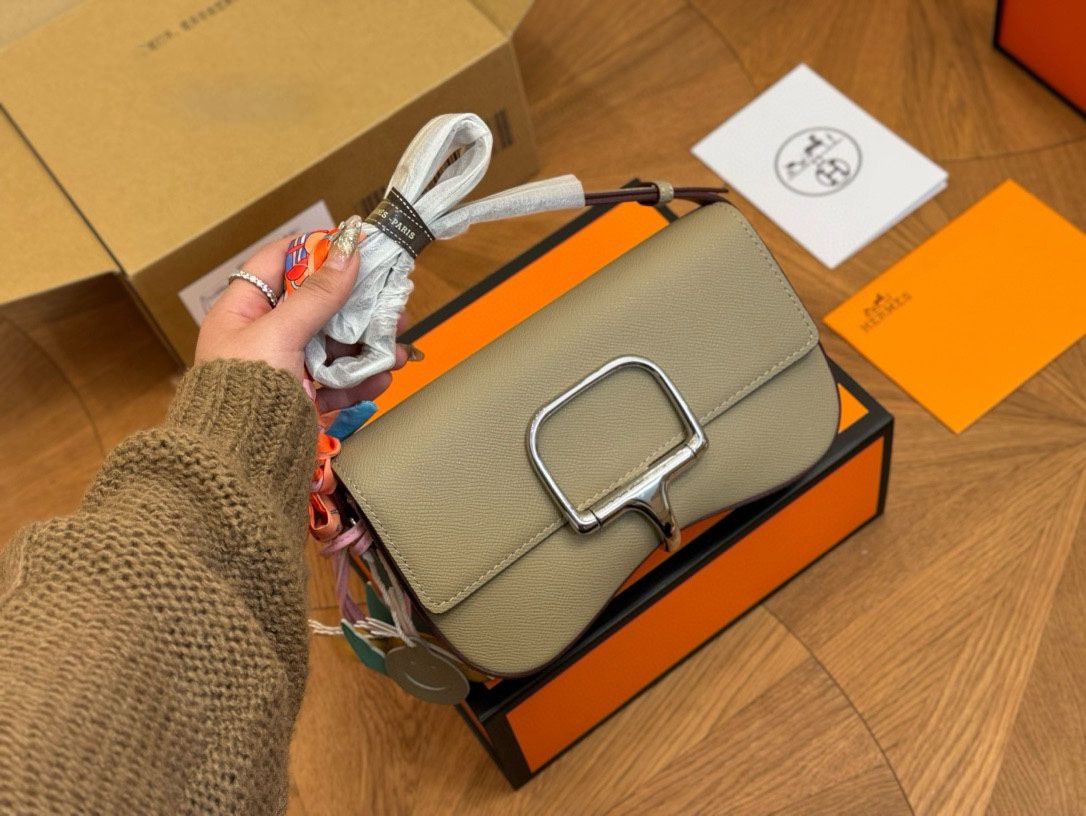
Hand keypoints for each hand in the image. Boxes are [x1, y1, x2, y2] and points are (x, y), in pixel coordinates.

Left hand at [195, 233, 407, 412]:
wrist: (238, 462)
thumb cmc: (242, 392)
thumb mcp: (279, 333)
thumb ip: (316, 294)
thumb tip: (346, 251)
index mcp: (242, 311)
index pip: (278, 262)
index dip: (315, 250)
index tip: (353, 245)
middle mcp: (263, 335)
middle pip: (317, 306)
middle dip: (356, 306)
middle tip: (390, 302)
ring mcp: (285, 367)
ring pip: (334, 344)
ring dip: (368, 345)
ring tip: (397, 349)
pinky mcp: (302, 397)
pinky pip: (337, 380)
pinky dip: (360, 378)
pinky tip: (381, 378)